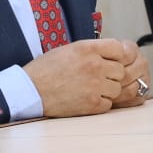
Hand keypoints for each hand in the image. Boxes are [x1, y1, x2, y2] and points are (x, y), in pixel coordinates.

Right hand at [24, 39, 145, 116]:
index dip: (117, 56)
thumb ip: (92, 50)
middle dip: (112, 74)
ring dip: (108, 90)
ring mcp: (95, 86)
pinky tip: (87, 99)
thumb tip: (111, 55)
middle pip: (121, 70)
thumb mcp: (69, 49)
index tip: (112, 61)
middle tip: (98, 77)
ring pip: (117, 88)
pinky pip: (109, 104)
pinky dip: (101, 103)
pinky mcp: (93, 104)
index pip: (119, 49)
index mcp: (88, 49)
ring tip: (91, 89)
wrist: (31, 90)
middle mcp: (94, 65)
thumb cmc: (46, 69)